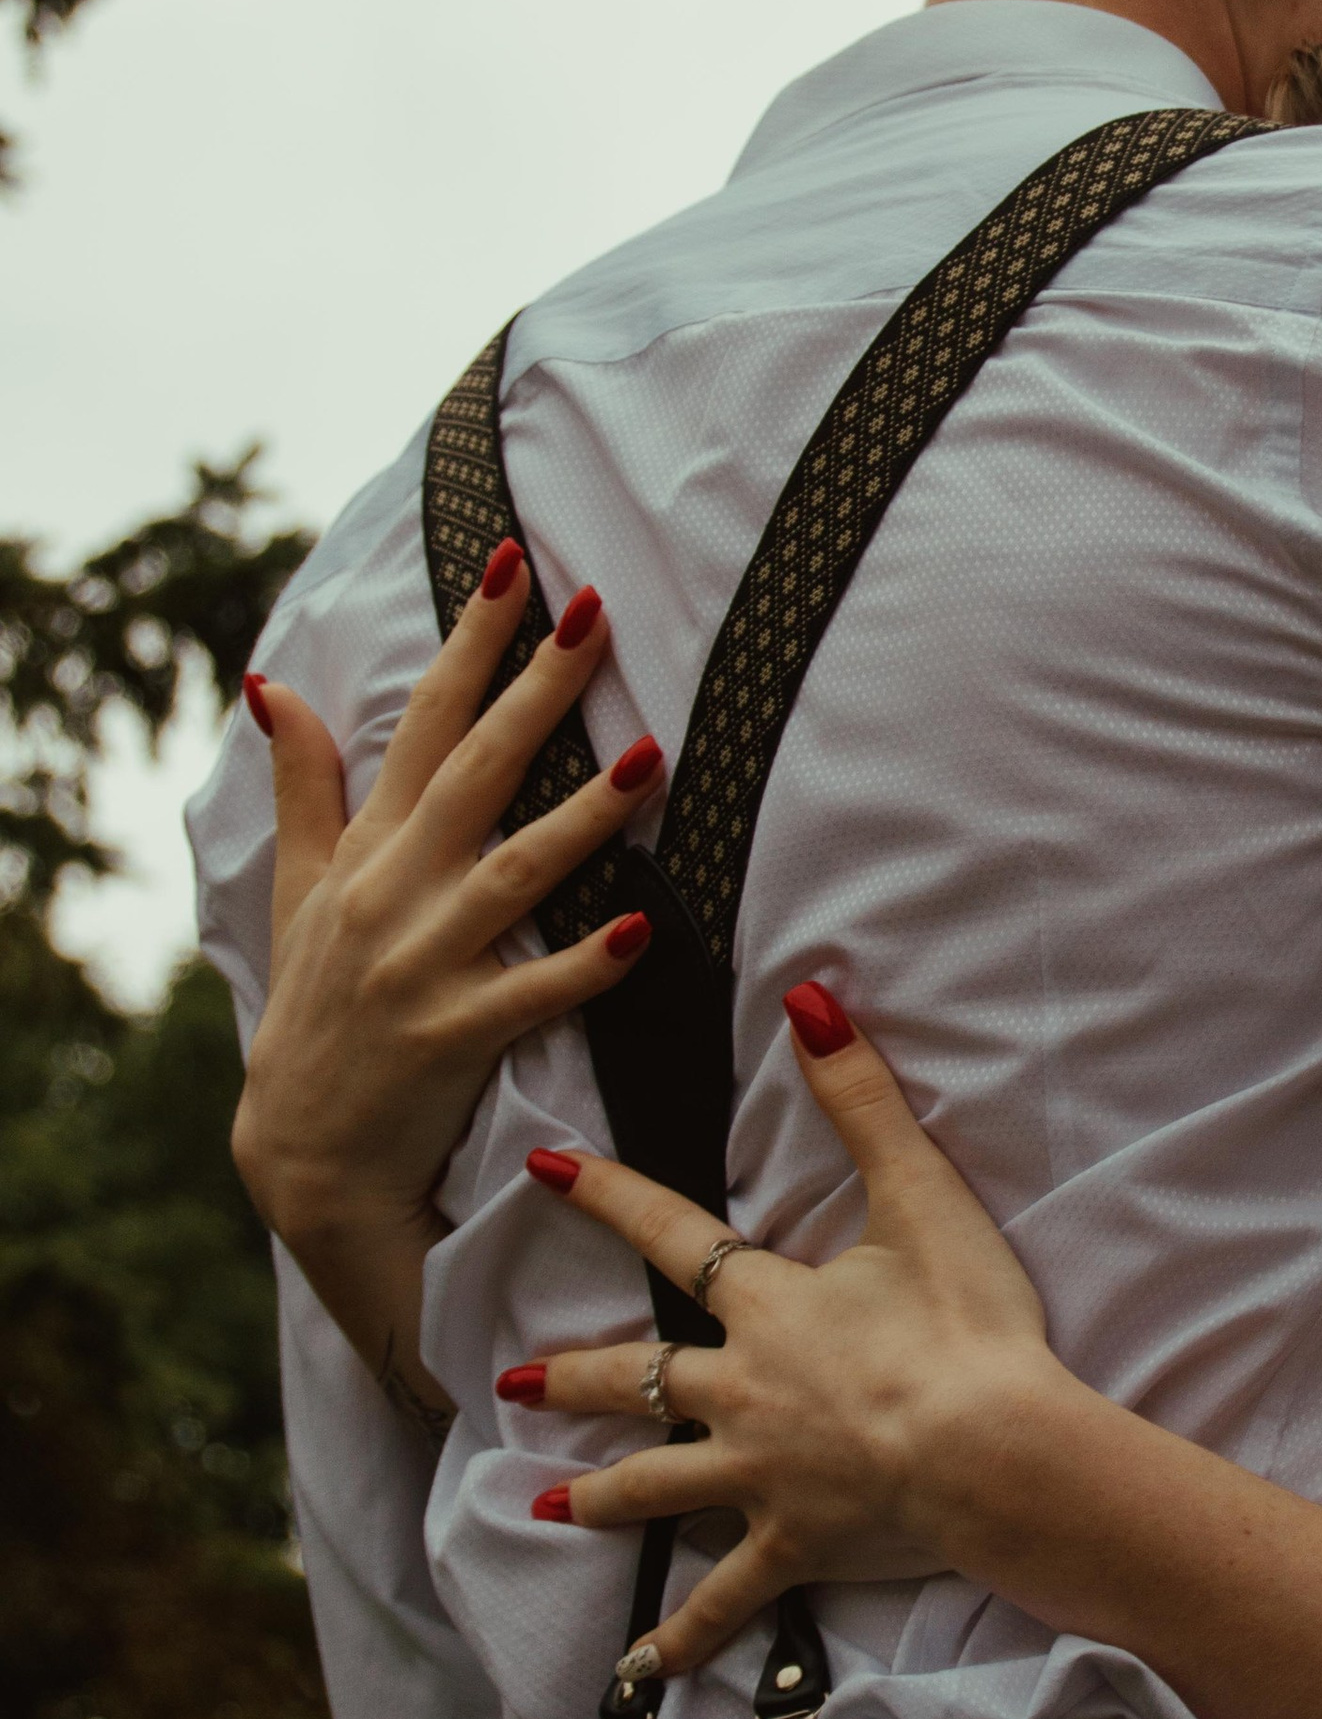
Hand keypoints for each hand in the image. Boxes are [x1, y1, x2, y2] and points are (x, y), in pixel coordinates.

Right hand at [231, 544, 666, 1409]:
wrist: (302, 1152)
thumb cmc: (316, 1006)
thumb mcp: (297, 890)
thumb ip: (303, 788)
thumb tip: (275, 684)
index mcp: (367, 849)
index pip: (423, 722)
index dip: (469, 641)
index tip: (513, 566)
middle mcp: (392, 893)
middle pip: (476, 773)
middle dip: (535, 692)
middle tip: (593, 617)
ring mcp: (421, 966)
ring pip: (515, 874)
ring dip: (583, 818)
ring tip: (649, 761)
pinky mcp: (453, 1039)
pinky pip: (531, 994)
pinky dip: (583, 964)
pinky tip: (641, 930)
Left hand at [516, 989, 1071, 1669]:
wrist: (995, 1452)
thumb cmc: (967, 1326)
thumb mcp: (922, 1198)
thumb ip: (863, 1100)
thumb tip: (811, 1001)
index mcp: (768, 1305)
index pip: (672, 1238)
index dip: (606, 1198)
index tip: (539, 1171)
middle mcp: (743, 1392)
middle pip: (642, 1379)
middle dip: (579, 1376)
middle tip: (519, 1380)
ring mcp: (761, 1478)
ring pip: (658, 1486)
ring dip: (601, 1494)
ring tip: (546, 1503)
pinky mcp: (794, 1546)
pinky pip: (726, 1599)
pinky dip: (685, 1637)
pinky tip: (641, 1670)